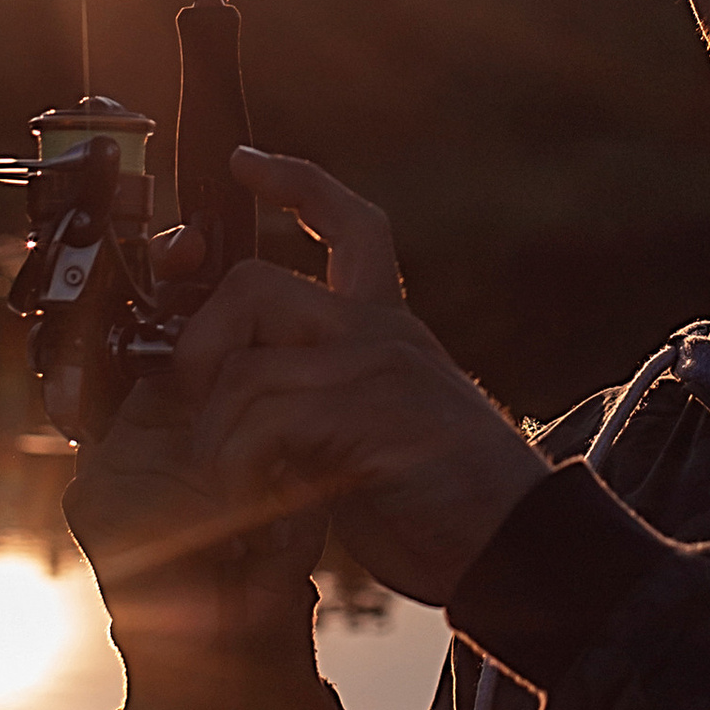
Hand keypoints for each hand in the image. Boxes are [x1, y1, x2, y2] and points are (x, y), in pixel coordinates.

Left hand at [163, 151, 543, 607]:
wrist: (517, 547)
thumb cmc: (445, 505)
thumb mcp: (378, 433)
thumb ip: (323, 401)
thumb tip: (245, 402)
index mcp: (390, 326)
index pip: (353, 222)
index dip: (295, 182)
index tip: (246, 163)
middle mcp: (384, 331)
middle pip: (255, 284)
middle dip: (200, 341)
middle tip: (192, 403)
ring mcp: (378, 368)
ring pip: (245, 367)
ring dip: (216, 440)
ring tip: (233, 490)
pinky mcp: (370, 415)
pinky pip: (263, 423)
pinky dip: (241, 471)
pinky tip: (262, 512)